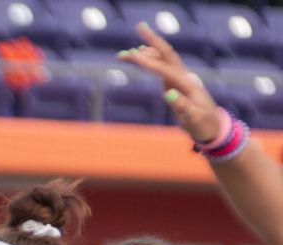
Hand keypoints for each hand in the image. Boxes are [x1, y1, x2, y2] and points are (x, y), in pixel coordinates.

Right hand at [119, 23, 221, 141]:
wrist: (212, 126)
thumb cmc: (203, 124)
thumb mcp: (194, 118)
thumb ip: (183, 106)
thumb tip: (168, 94)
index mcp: (186, 84)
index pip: (165, 68)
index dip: (149, 61)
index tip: (133, 55)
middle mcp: (183, 77)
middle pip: (166, 53)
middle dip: (153, 40)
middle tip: (139, 26)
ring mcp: (179, 79)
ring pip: (162, 59)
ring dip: (145, 53)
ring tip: (124, 54)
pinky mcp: (175, 83)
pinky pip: (161, 67)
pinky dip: (150, 60)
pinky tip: (140, 56)